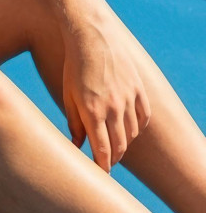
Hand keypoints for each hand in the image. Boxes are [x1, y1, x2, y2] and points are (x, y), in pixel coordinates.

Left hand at [60, 8, 151, 171]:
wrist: (93, 37)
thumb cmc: (74, 67)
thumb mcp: (68, 95)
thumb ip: (74, 122)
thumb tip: (77, 145)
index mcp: (92, 111)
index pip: (102, 150)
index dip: (103, 166)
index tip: (100, 175)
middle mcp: (113, 108)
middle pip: (119, 145)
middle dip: (112, 158)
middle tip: (106, 163)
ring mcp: (129, 98)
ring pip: (132, 133)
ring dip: (124, 143)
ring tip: (115, 146)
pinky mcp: (139, 89)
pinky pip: (144, 117)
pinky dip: (138, 127)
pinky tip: (130, 130)